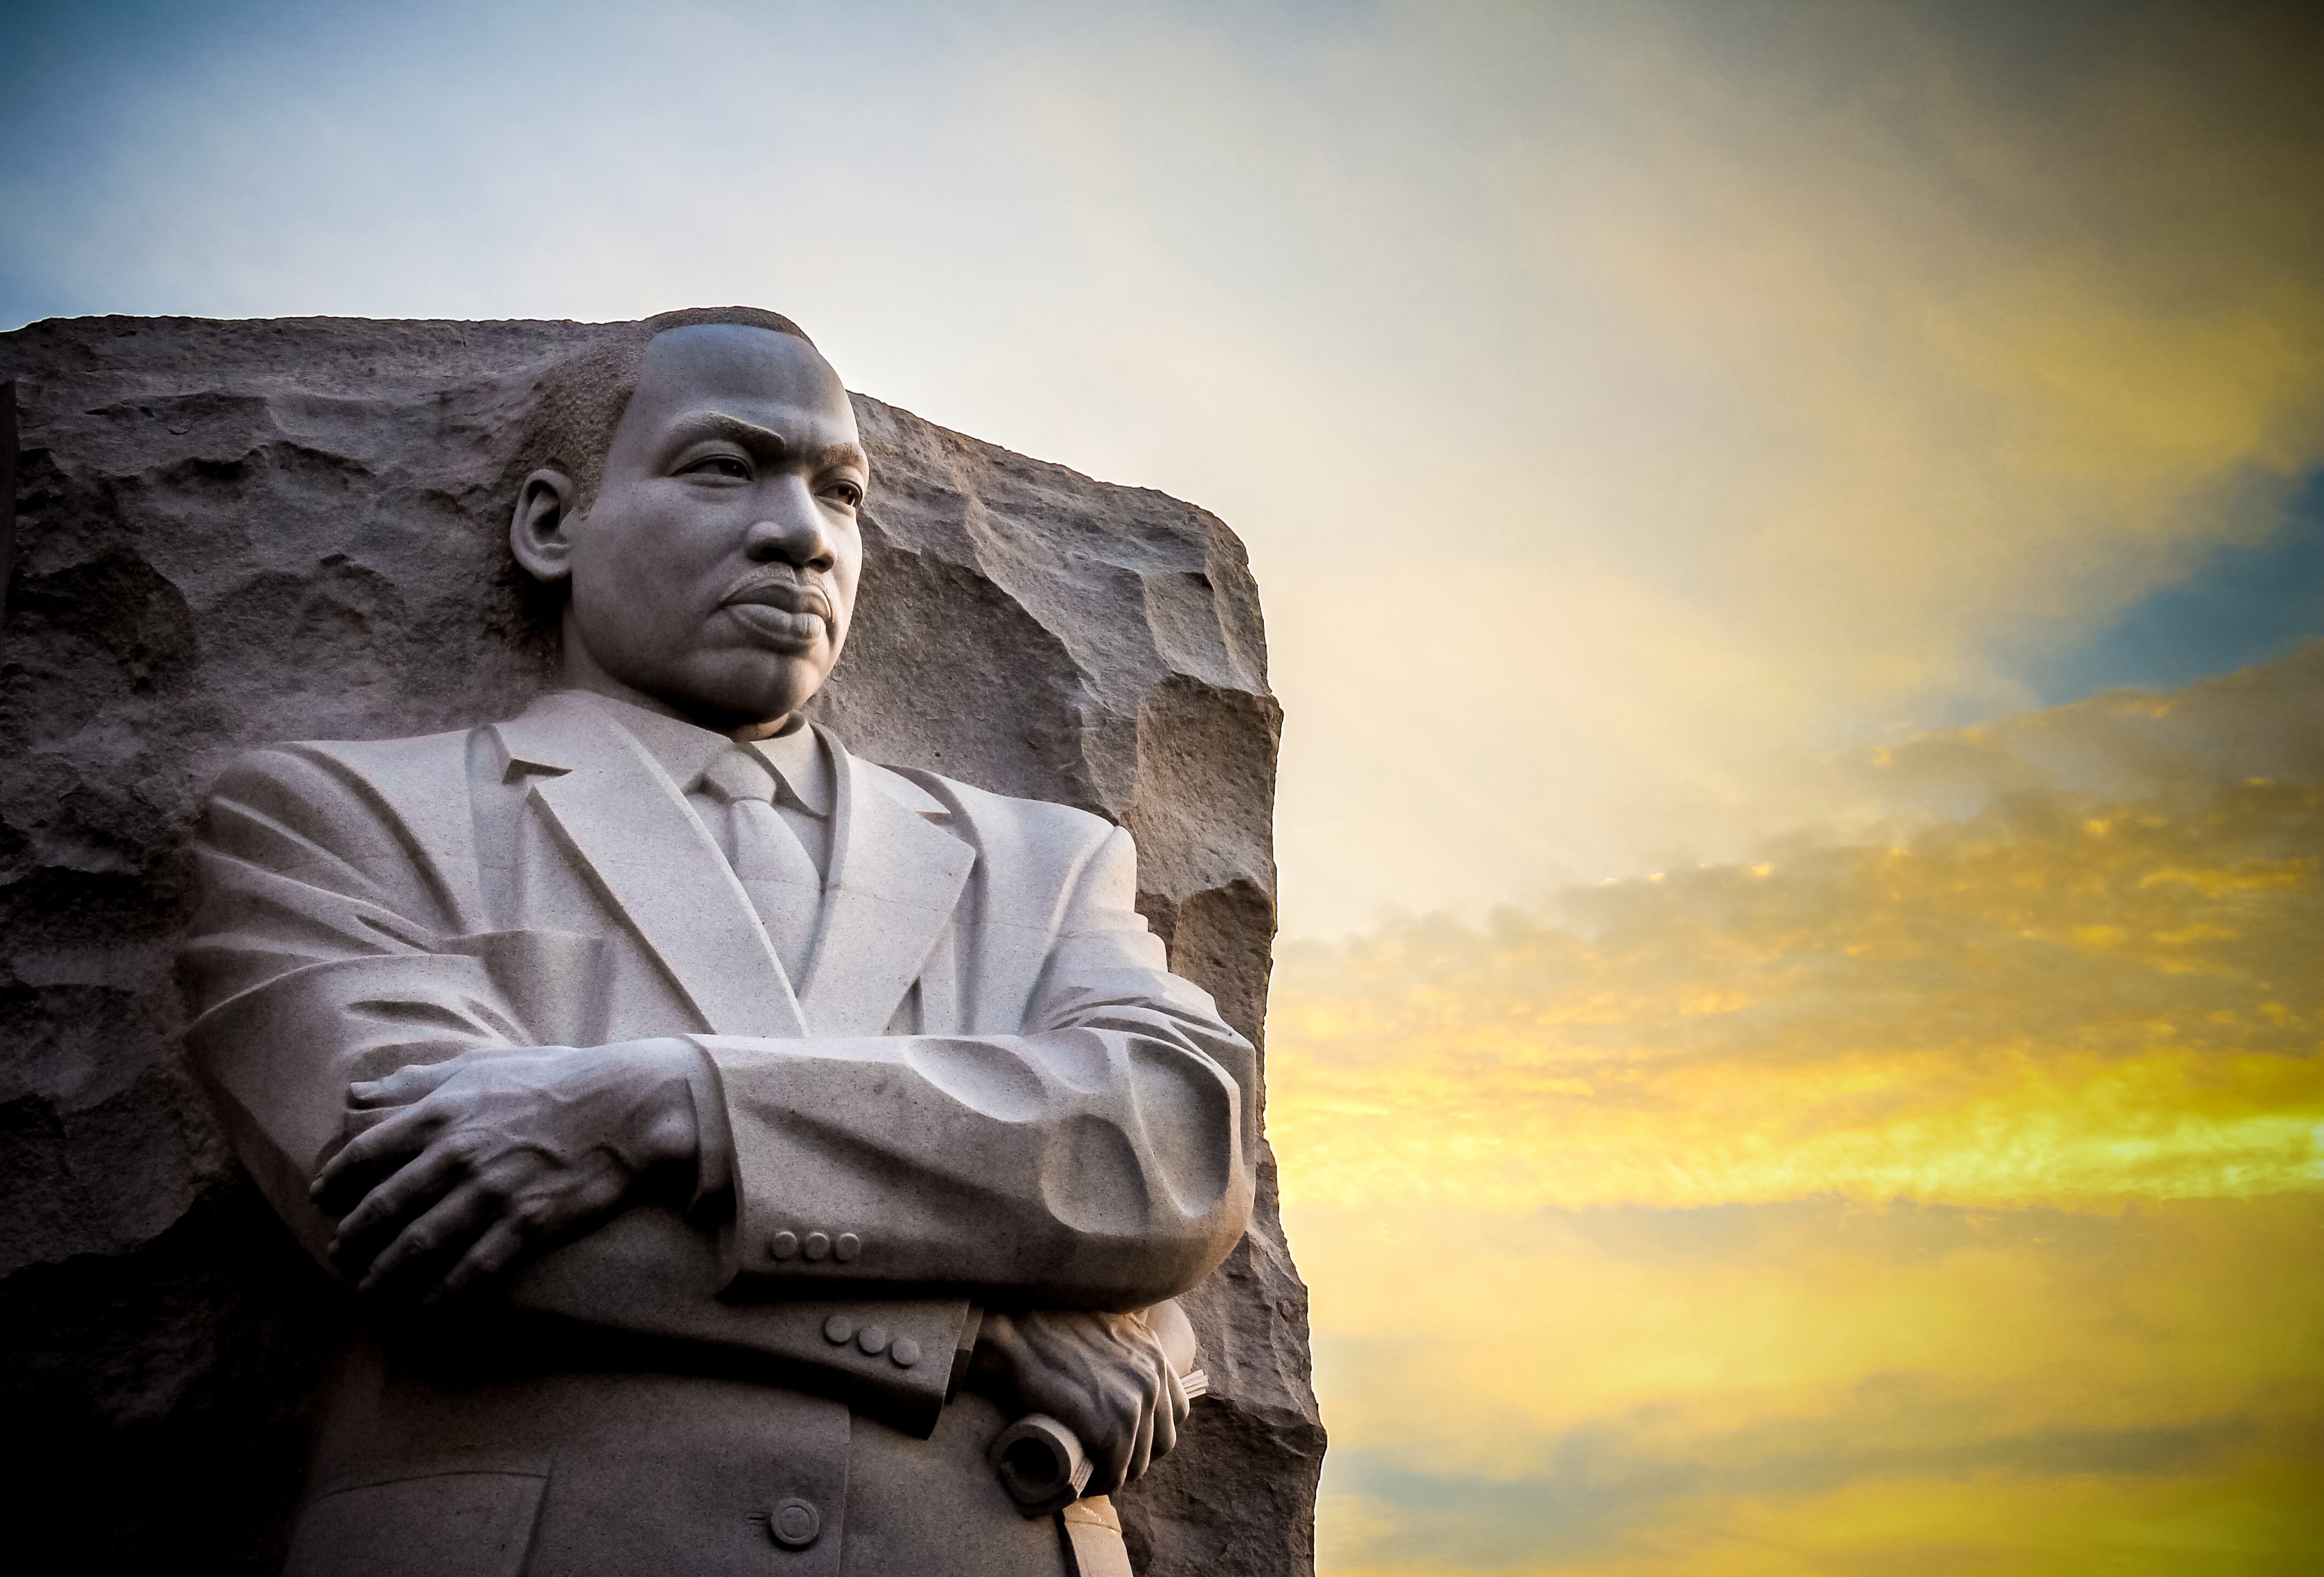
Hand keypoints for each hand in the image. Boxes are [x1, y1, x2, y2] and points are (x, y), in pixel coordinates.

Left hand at [309, 1039, 703, 1302]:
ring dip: (385, 1275)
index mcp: (442, 1112)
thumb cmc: (553, 1079)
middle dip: (352, 1239)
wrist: (627, 1105)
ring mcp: (491, 1192)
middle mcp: (458, 1154)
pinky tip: (425, 1307)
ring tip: (368, 1290)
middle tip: (338, 1256)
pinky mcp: (527, 1224)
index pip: (365, 1153)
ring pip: (419, 1245)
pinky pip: (472, 1269)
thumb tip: (354, 1095)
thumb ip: (413, 1083)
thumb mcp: (480, 1066)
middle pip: (384, 1208)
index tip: (322, 1199)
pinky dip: (442, 1294)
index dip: (335, 1181)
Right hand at [969, 1309, 1189, 1494]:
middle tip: (1105, 1462)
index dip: (1152, 1431)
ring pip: (1139, 1461)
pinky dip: (1100, 1482)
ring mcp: (1133, 1403)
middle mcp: (1152, 1377)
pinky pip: (1114, 1471)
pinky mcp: (1108, 1427)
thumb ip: (1123, 1348)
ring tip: (1092, 1474)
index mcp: (1154, 1354)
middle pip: (1162, 1441)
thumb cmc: (1046, 1328)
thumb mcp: (1103, 1328)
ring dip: (1116, 1474)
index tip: (1128, 1440)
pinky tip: (1083, 1481)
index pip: (1176, 1410)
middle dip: (1136, 1456)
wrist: (1014, 1335)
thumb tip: (1118, 1376)